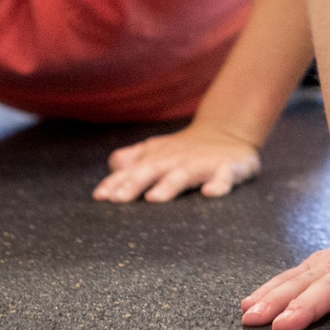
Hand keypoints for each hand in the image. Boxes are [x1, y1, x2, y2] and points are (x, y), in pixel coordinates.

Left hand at [92, 123, 259, 202]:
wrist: (229, 130)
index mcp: (158, 157)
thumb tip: (112, 165)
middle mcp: (177, 160)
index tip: (101, 197)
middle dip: (135, 183)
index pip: (133, 170)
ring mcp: (203, 164)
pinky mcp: (229, 168)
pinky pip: (225, 176)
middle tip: (119, 199)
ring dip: (169, 185)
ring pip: (184, 174)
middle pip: (153, 170)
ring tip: (154, 198)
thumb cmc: (185, 149)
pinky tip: (209, 193)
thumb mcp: (157, 151)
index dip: (116, 183)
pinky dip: (218, 184)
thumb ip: (132, 160)